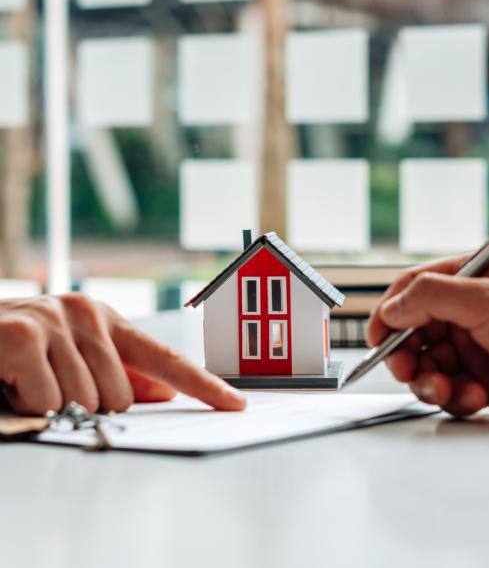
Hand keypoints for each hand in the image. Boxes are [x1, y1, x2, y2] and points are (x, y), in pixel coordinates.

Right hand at [0, 294, 245, 414]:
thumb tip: (166, 393)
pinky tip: (11, 380)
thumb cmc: (21, 350)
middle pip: (122, 395)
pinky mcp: (24, 335)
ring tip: (28, 380)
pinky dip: (28, 404)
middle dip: (88, 404)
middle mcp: (87, 313)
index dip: (202, 385)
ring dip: (53, 404)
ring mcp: (56, 320)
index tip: (235, 404)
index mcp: (107, 320)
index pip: (165, 357)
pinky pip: (48, 400)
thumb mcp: (75, 358)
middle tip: (52, 383)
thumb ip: (121, 374)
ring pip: (85, 400)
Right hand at [368, 253, 488, 419]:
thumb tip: (390, 308)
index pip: (412, 290)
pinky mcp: (483, 380)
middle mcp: (466, 312)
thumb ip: (430, 298)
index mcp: (468, 279)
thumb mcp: (486, 297)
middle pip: (412, 332)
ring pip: (428, 365)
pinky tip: (477, 395)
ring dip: (428, 380)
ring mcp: (474, 347)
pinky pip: (450, 389)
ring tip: (443, 389)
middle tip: (406, 369)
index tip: (376, 336)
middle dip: (405, 354)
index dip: (389, 313)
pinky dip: (456, 396)